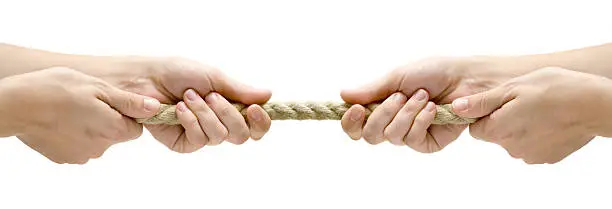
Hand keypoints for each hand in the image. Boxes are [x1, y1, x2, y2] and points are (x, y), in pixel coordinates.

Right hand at [0, 67, 159, 163]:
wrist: (17, 105)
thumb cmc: (57, 90)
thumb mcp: (98, 88)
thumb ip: (128, 102)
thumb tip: (155, 108)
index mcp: (113, 129)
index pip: (135, 127)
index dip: (126, 113)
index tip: (110, 101)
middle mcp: (101, 147)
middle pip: (115, 134)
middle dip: (107, 119)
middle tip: (87, 101)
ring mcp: (81, 155)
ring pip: (97, 140)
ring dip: (89, 127)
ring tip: (71, 109)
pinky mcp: (64, 157)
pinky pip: (78, 145)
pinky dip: (73, 134)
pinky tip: (61, 120)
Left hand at [89, 57, 271, 152]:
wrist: (145, 78)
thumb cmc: (177, 73)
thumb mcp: (214, 77)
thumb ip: (240, 90)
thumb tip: (268, 94)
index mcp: (231, 107)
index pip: (255, 125)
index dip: (261, 122)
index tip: (256, 109)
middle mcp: (219, 123)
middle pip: (242, 135)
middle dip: (228, 114)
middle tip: (212, 96)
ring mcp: (202, 135)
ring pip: (220, 137)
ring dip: (205, 113)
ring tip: (188, 97)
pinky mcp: (184, 144)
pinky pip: (199, 140)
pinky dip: (191, 121)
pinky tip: (178, 109)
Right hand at [340, 57, 527, 151]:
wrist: (466, 78)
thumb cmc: (434, 72)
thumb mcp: (397, 76)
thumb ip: (371, 90)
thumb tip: (343, 95)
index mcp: (381, 106)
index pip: (355, 125)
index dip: (351, 122)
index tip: (355, 109)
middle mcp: (392, 122)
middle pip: (369, 135)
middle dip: (382, 114)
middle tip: (398, 96)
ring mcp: (409, 134)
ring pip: (391, 137)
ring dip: (406, 113)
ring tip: (423, 96)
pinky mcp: (427, 143)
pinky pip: (412, 140)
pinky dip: (420, 121)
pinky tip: (432, 109)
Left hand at [452, 67, 611, 163]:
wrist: (594, 104)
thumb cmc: (553, 89)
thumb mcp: (512, 88)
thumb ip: (482, 102)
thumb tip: (456, 108)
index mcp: (498, 130)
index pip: (476, 127)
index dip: (485, 113)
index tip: (501, 101)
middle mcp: (510, 148)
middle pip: (496, 134)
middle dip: (504, 120)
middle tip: (523, 101)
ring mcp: (530, 155)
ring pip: (514, 140)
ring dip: (521, 127)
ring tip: (540, 109)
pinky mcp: (547, 157)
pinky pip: (533, 146)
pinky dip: (538, 134)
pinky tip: (550, 120)